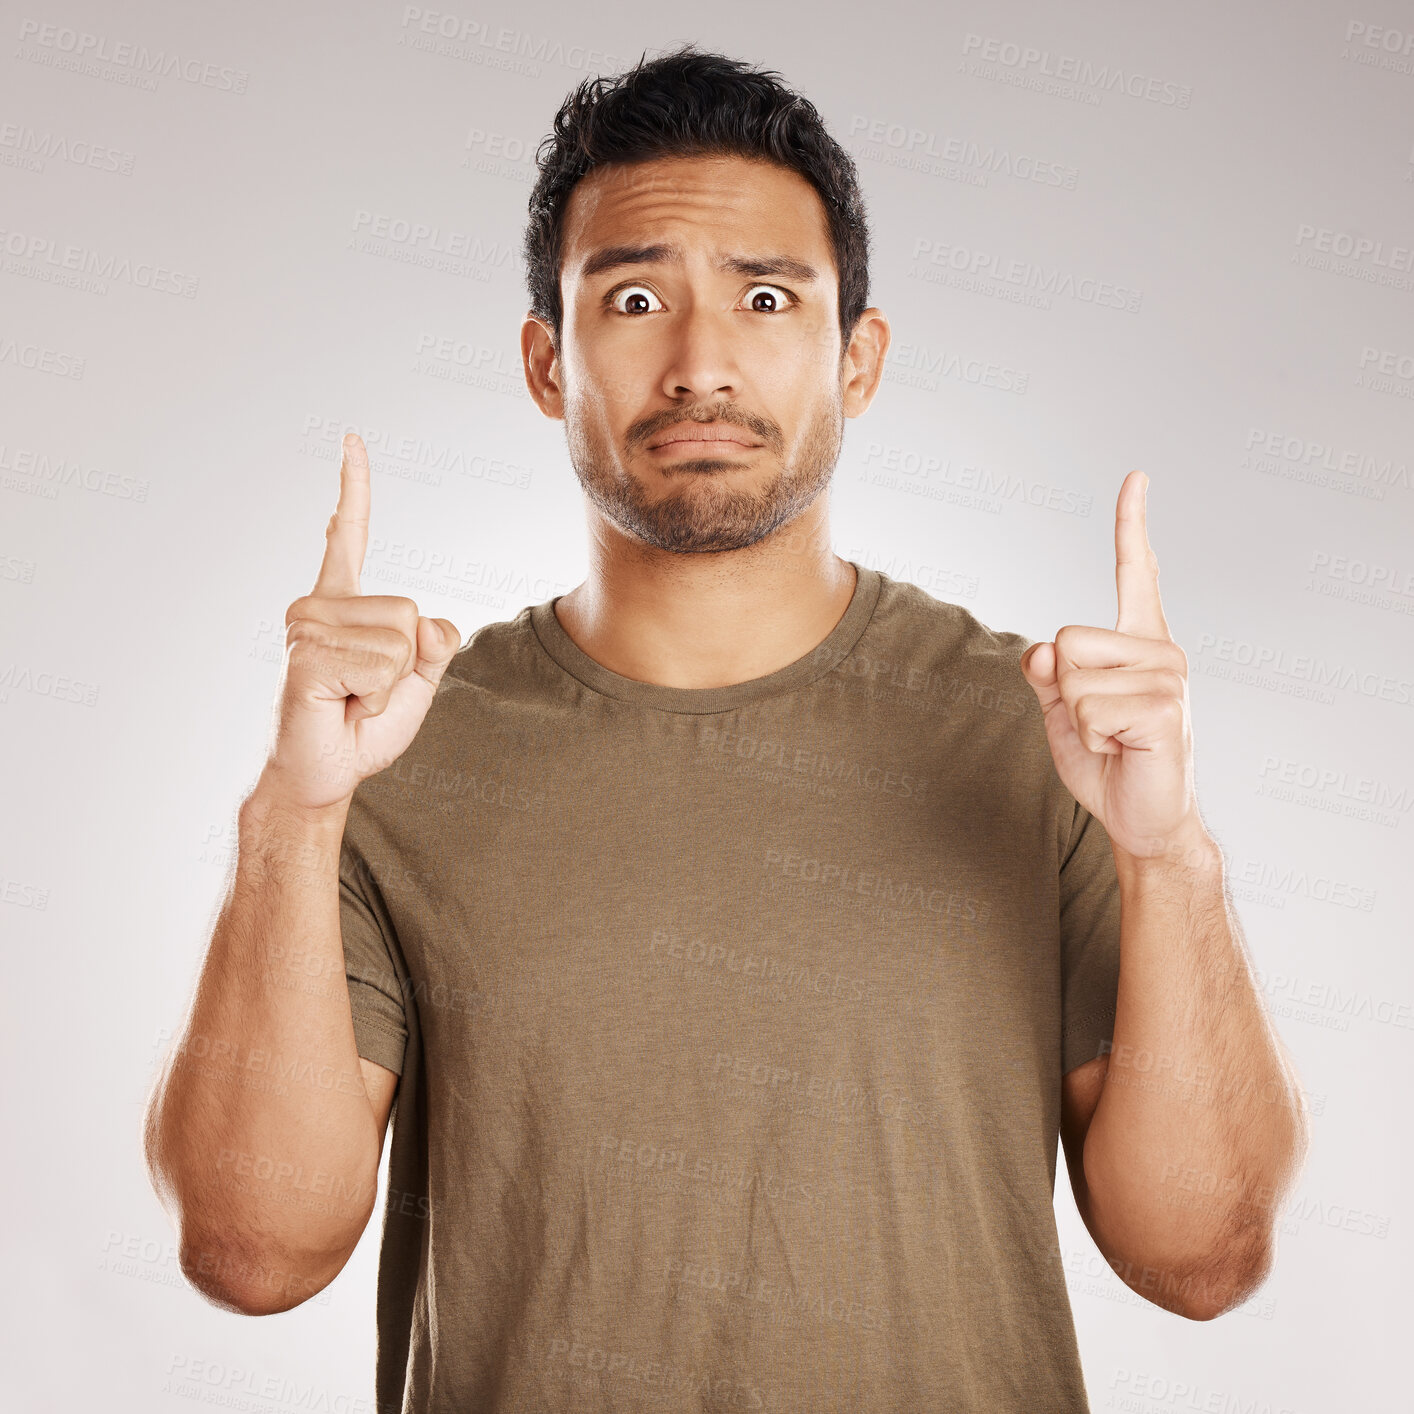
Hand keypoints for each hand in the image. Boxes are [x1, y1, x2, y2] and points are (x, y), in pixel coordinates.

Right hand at [258, 433, 460, 811]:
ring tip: (351, 700)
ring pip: (402, 641)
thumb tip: (430, 623)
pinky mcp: (307, 655)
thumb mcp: (418, 681)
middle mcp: (317, 605)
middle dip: (408, 666)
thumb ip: (434, 645)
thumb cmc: (363, 727)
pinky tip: (341, 706)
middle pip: (412, 613)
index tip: (353, 440)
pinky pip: (384, 665)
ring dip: (391, 686)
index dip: (353, 488)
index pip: (347, 536)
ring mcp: (306, 626)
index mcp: (341, 602)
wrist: (324, 774)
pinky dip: (378, 698)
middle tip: (364, 693)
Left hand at [1019, 471, 1201, 860]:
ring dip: (1078, 718)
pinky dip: (1091, 737)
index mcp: (1139, 642)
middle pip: (1066, 639)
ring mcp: (1168, 679)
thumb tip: (1042, 650)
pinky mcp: (1164, 710)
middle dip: (1064, 689)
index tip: (1135, 477)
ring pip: (1072, 677)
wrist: (1140, 818)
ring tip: (1115, 739)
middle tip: (1101, 723)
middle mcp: (1161, 650)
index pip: (1136, 572)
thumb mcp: (1063, 710)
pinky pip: (1088, 709)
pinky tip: (1125, 749)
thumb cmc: (1107, 761)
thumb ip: (1048, 673)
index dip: (1131, 524)